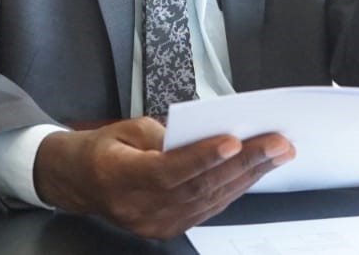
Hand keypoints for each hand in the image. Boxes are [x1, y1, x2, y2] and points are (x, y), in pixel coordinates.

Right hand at [34, 117, 293, 238]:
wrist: (79, 182)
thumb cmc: (103, 148)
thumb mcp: (125, 128)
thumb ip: (163, 133)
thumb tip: (208, 133)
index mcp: (119, 177)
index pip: (167, 171)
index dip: (202, 157)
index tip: (234, 141)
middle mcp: (138, 208)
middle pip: (198, 188)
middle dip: (244, 164)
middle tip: (278, 143)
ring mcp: (155, 225)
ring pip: (210, 200)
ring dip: (248, 176)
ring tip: (278, 154)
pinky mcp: (169, 230)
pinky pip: (208, 209)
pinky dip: (234, 188)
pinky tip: (255, 171)